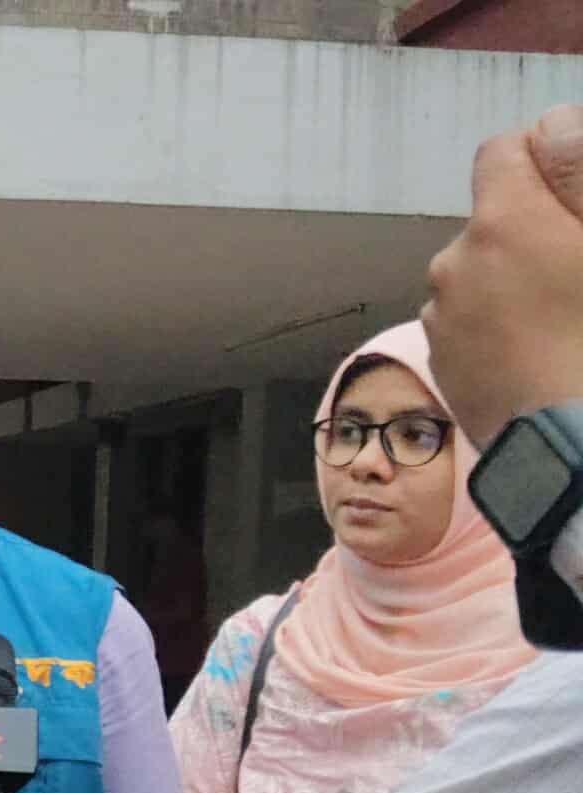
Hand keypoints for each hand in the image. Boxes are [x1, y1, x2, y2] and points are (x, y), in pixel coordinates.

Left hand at [424, 105, 582, 446]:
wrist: (578, 447)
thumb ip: (581, 174)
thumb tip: (550, 126)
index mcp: (501, 222)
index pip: (501, 152)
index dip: (541, 157)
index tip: (575, 188)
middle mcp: (454, 264)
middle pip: (494, 221)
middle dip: (534, 232)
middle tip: (582, 271)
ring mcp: (442, 319)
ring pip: (482, 278)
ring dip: (516, 283)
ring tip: (569, 322)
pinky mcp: (444, 366)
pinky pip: (474, 326)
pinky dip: (503, 328)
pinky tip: (546, 355)